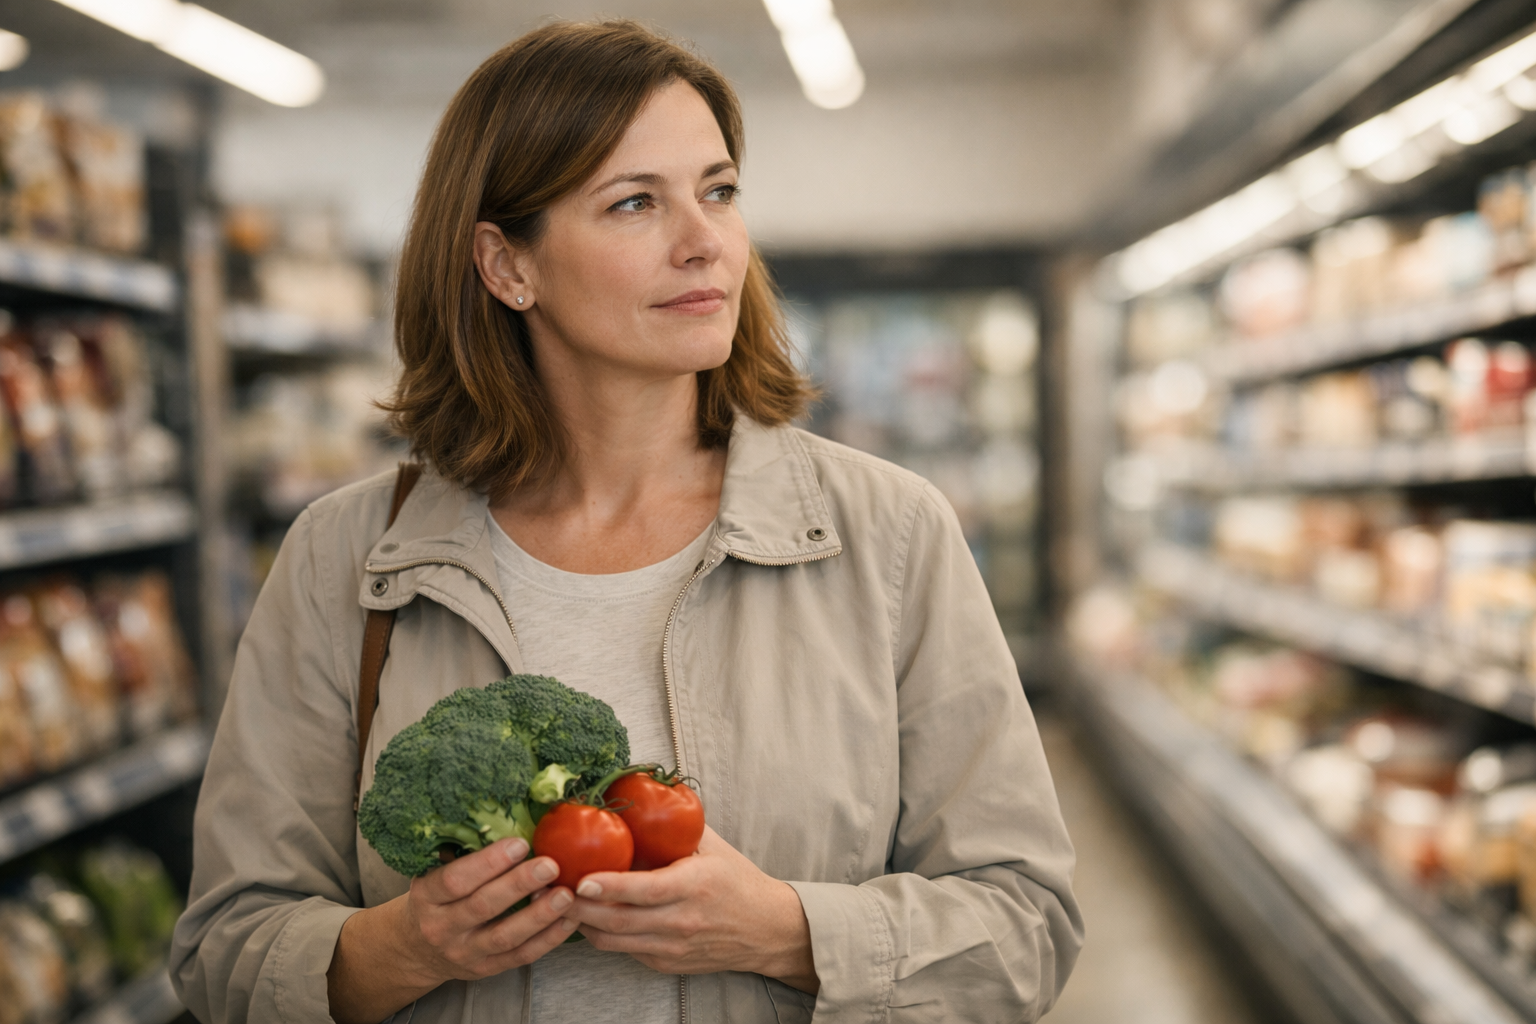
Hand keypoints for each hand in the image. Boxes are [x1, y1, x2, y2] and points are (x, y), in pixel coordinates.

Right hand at [327, 838, 575, 1023]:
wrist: (417, 950)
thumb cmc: (435, 899)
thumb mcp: (432, 873)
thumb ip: (458, 850)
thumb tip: (501, 813)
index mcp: (427, 897)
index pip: (455, 880)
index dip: (488, 863)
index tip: (520, 843)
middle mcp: (443, 928)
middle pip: (482, 907)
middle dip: (518, 885)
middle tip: (550, 864)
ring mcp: (466, 952)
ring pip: (505, 937)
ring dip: (539, 916)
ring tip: (565, 894)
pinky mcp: (487, 969)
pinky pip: (521, 956)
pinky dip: (547, 939)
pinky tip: (569, 920)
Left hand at [563, 826, 818, 993]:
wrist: (766, 929)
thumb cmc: (736, 880)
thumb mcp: (711, 847)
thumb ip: (677, 825)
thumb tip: (639, 791)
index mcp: (693, 886)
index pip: (642, 891)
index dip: (607, 887)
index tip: (579, 878)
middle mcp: (681, 921)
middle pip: (618, 921)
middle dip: (578, 907)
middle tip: (551, 889)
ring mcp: (672, 948)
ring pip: (613, 941)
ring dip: (583, 923)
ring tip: (562, 902)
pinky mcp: (666, 964)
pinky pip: (624, 951)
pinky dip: (603, 934)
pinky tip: (590, 916)